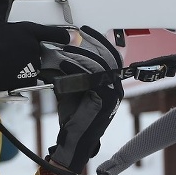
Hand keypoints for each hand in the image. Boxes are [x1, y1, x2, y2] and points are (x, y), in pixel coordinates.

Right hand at [0, 0, 69, 94]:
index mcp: (28, 31)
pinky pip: (31, 77)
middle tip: (13, 53)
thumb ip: (1, 6)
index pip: (54, 32)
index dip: (64, 35)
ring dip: (27, 64)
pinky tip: (10, 72)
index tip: (72, 37)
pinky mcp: (29, 78)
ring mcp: (33, 63)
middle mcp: (34, 47)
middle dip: (32, 51)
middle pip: (41, 50)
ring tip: (8, 63)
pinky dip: (24, 76)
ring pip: (35, 64)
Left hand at [43, 27, 123, 172]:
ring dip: (80, 55)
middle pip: (109, 57)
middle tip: (76, 35)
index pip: (111, 56)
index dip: (100, 41)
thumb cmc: (72, 118)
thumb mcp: (71, 88)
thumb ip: (71, 71)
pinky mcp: (105, 101)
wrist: (73, 143)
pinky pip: (93, 78)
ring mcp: (113, 95)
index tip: (86, 30)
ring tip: (63, 51)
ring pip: (100, 65)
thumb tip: (59, 52)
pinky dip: (76, 69)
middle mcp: (116, 88)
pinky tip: (63, 64)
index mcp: (111, 84)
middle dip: (92, 43)